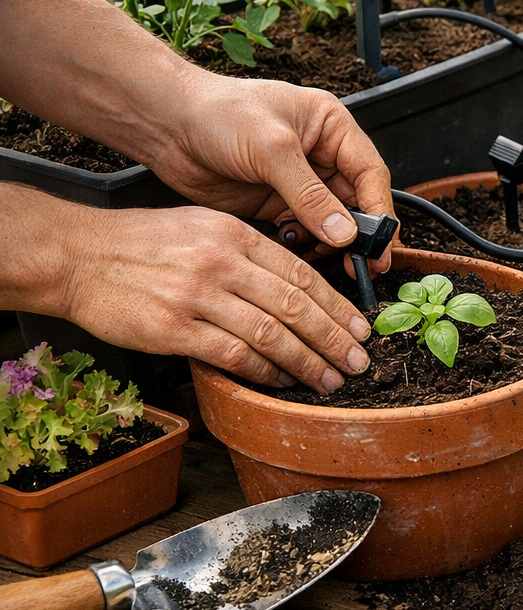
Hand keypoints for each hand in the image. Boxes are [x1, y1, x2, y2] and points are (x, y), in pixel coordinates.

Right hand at [59, 204, 371, 392]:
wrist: (76, 255)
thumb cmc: (140, 243)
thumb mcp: (202, 227)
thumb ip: (248, 252)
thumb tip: (296, 284)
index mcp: (234, 234)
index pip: (302, 273)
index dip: (337, 305)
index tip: (360, 327)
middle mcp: (221, 261)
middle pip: (296, 304)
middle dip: (334, 338)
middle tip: (359, 361)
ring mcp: (197, 295)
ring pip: (271, 333)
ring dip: (307, 362)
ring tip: (330, 379)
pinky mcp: (173, 328)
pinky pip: (233, 354)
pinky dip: (264, 372)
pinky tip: (282, 382)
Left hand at [145, 75, 394, 272]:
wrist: (166, 125)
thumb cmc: (218, 113)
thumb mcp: (271, 149)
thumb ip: (309, 194)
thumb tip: (344, 232)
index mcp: (331, 128)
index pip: (370, 173)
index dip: (379, 210)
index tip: (382, 244)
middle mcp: (321, 156)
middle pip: (356, 202)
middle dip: (359, 234)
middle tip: (364, 266)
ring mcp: (298, 182)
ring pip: (331, 222)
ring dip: (331, 243)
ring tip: (323, 256)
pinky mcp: (275, 204)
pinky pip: (302, 232)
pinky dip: (303, 245)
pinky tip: (292, 246)